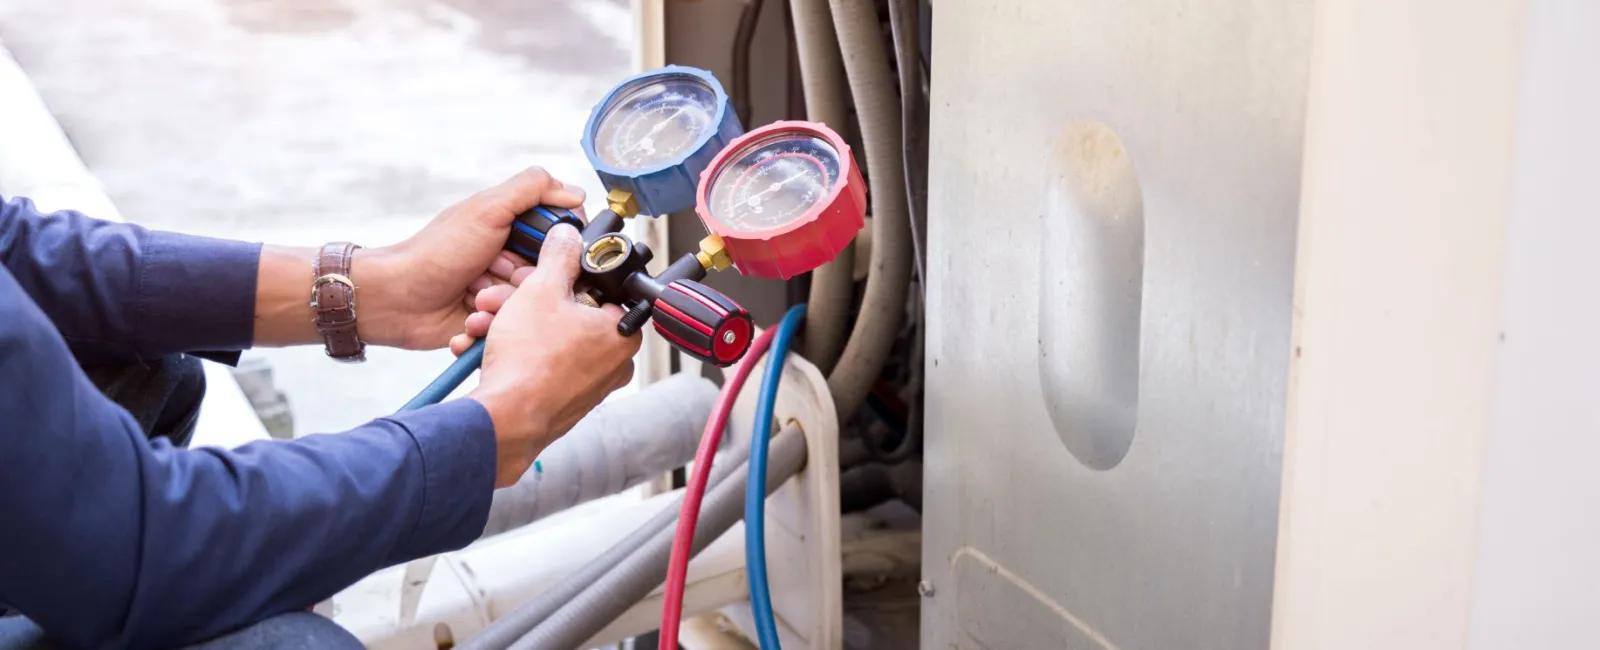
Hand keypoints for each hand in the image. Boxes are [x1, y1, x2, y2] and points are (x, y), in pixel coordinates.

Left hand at [355, 167, 585, 349]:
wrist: (395, 299)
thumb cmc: (435, 252)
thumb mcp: (486, 210)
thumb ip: (532, 190)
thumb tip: (576, 192)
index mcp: (512, 229)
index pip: (558, 240)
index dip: (555, 249)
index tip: (537, 253)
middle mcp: (510, 260)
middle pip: (548, 276)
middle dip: (524, 281)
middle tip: (494, 274)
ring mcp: (500, 292)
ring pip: (532, 306)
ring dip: (505, 305)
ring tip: (477, 300)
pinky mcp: (492, 322)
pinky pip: (511, 330)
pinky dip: (492, 325)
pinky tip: (471, 317)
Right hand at [466, 223, 641, 486]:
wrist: (503, 420)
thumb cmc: (529, 362)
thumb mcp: (541, 290)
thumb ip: (559, 257)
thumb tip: (569, 235)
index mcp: (622, 333)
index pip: (599, 290)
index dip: (562, 277)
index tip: (537, 276)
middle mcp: (612, 363)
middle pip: (567, 314)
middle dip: (523, 302)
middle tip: (499, 298)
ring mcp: (588, 386)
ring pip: (547, 339)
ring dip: (510, 325)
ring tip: (482, 323)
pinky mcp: (562, 402)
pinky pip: (537, 365)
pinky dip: (512, 352)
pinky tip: (483, 346)